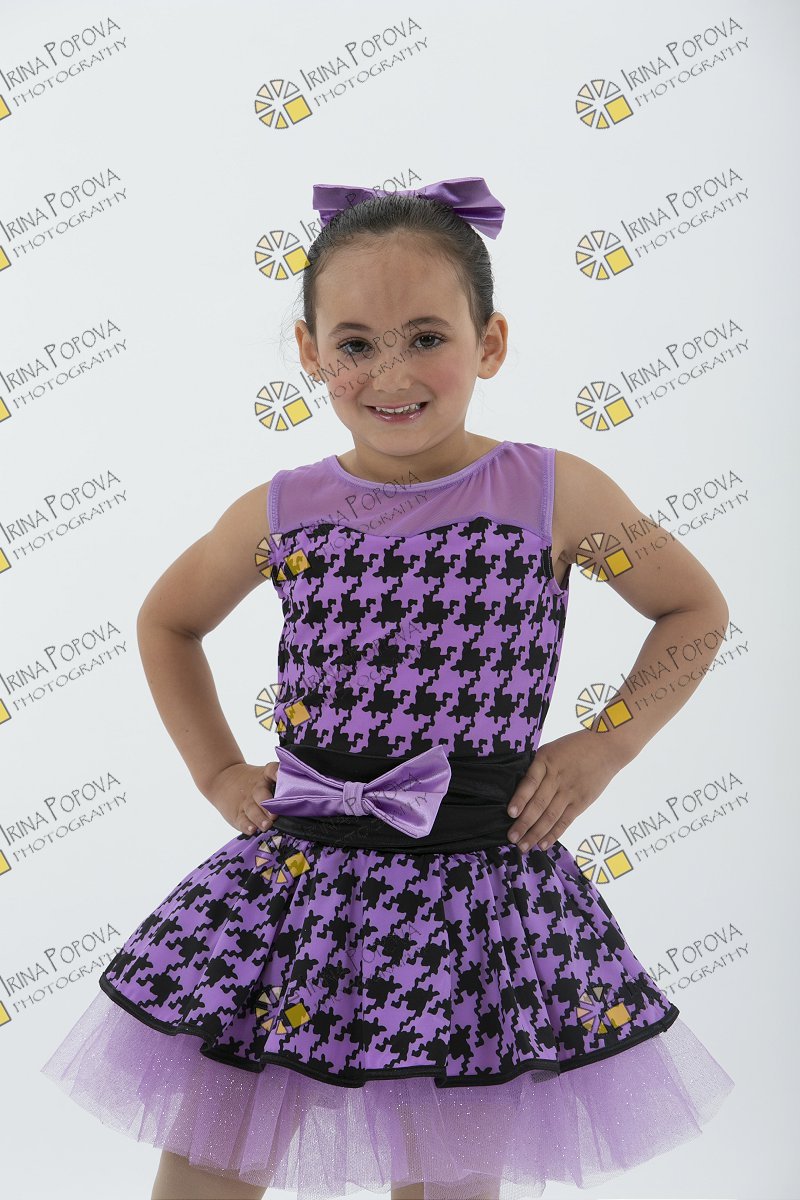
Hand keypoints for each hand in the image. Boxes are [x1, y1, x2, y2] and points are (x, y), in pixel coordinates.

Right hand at [207, 761, 279, 834]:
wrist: (223, 779)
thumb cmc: (255, 783)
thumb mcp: (264, 777)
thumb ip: (281, 786)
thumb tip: (305, 799)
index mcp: (265, 776)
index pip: (272, 770)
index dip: (277, 772)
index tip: (281, 776)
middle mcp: (256, 788)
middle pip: (261, 794)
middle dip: (268, 805)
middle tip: (275, 815)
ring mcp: (246, 801)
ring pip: (252, 809)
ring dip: (259, 817)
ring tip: (266, 825)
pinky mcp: (237, 813)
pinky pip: (241, 819)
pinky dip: (246, 825)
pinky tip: (251, 829)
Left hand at [506, 731, 626, 851]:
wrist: (606, 747)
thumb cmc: (573, 747)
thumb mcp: (550, 750)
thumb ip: (536, 768)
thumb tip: (516, 790)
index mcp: (545, 761)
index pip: (530, 782)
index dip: (520, 799)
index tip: (510, 813)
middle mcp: (557, 777)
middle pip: (539, 803)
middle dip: (524, 823)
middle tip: (512, 838)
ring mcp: (570, 791)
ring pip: (550, 816)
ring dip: (535, 833)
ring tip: (523, 846)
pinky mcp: (581, 802)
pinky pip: (565, 820)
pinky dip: (554, 834)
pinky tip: (543, 844)